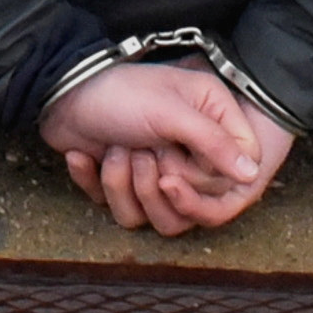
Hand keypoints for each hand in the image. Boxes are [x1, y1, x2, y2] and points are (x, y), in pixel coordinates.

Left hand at [38, 62, 292, 235]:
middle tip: (144, 148)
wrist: (61, 93)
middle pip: (192, 207)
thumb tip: (251, 174)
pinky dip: (98, 185)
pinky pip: (122, 213)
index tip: (176, 162)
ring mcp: (154, 171)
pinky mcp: (124, 185)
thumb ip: (214, 142)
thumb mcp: (172, 112)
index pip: (231, 175)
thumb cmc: (121, 93)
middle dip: (157, 182)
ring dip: (126, 186)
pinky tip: (86, 156)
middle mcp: (186, 151)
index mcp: (208, 122)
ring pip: (155, 218)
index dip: (204, 178)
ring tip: (117, 149)